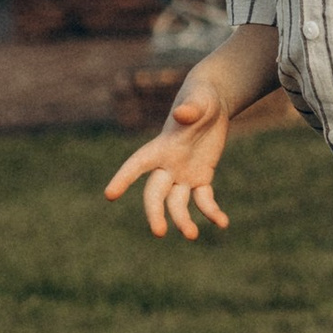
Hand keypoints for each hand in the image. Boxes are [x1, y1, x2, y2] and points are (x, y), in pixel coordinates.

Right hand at [103, 87, 233, 239]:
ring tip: (192, 236)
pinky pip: (203, 200)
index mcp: (161, 146)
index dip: (124, 178)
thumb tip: (183, 113)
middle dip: (155, 213)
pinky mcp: (200, 178)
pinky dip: (211, 212)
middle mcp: (168, 164)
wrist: (212, 102)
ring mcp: (183, 174)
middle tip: (158, 232)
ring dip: (183, 220)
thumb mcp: (200, 100)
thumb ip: (191, 108)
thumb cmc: (202, 96)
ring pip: (177, 203)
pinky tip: (223, 223)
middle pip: (155, 193)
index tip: (110, 194)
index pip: (138, 164)